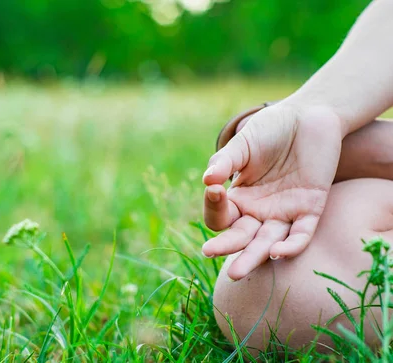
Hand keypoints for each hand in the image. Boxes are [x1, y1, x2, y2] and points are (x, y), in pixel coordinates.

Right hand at [202, 103, 342, 279]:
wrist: (308, 116)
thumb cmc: (271, 128)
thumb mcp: (244, 144)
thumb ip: (225, 161)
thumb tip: (207, 180)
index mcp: (239, 197)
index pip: (221, 215)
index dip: (213, 206)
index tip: (214, 190)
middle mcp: (259, 211)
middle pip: (241, 237)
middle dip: (226, 247)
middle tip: (209, 253)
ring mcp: (284, 212)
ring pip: (268, 242)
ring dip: (254, 257)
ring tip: (237, 273)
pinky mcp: (310, 209)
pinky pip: (301, 234)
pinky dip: (291, 246)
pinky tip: (278, 253)